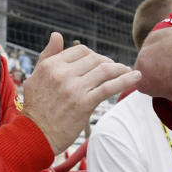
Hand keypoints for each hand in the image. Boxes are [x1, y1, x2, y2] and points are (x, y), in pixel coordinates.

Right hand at [22, 33, 139, 154]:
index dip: (93, 55)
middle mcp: (62, 74)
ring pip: (104, 70)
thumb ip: (47, 55)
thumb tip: (57, 35)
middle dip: (108, 62)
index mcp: (51, 65)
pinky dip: (125, 80)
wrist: (35, 136)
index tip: (100, 63)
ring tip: (128, 71)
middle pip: (94, 59)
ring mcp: (74, 88)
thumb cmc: (36, 108)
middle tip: (115, 69)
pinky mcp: (84, 104)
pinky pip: (109, 88)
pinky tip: (136, 77)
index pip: (80, 51)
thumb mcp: (35, 77)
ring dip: (120, 69)